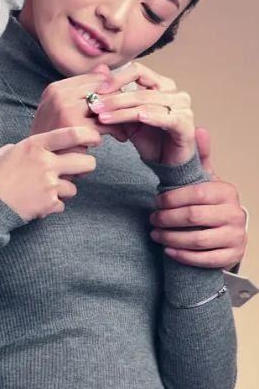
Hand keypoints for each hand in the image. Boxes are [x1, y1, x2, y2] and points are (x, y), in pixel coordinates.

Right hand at [0, 126, 98, 221]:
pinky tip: (40, 203)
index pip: (70, 134)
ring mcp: (49, 185)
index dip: (88, 134)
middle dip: (86, 165)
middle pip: (85, 163)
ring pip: (74, 187)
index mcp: (34, 146)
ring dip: (65, 189)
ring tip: (48, 190)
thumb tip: (20, 150)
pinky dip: (53, 205)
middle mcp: (46, 163)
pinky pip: (61, 205)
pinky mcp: (48, 205)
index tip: (95, 138)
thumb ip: (16, 149)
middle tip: (80, 167)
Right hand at [31, 66, 127, 147]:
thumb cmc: (53, 137)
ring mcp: (64, 110)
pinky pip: (105, 126)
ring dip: (119, 117)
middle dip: (118, 103)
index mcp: (56, 88)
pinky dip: (115, 132)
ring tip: (125, 127)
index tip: (119, 102)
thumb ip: (83, 90)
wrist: (35, 162)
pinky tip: (118, 138)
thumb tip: (105, 69)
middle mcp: (58, 95)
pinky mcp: (74, 128)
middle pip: (102, 90)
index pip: (94, 78)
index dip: (111, 90)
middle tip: (127, 114)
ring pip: (106, 107)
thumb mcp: (62, 109)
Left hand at [90, 62, 195, 164]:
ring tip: (104, 117)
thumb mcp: (126, 116)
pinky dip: (153, 117)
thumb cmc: (148, 137)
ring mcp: (182, 108)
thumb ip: (115, 96)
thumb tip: (98, 69)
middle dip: (114, 99)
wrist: (165, 163)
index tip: (97, 90)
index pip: (138, 71)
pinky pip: (168, 118)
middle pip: (140, 90)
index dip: (117, 78)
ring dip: (123, 111)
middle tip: (94, 106)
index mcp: (161, 85)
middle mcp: (174, 93)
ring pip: (149, 105)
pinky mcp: (186, 125)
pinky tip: (140, 117)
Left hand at [149, 128, 246, 268]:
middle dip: (167, 219)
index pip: (195, 193)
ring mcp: (235, 236)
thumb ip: (201, 157)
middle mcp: (235, 214)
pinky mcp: (231, 256)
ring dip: (170, 238)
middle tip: (152, 219)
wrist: (228, 232)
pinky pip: (204, 259)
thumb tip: (199, 129)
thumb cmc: (210, 203)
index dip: (171, 198)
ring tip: (155, 234)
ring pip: (197, 239)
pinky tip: (168, 250)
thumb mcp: (206, 179)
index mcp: (226, 192)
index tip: (155, 201)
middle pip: (193, 217)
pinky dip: (183, 255)